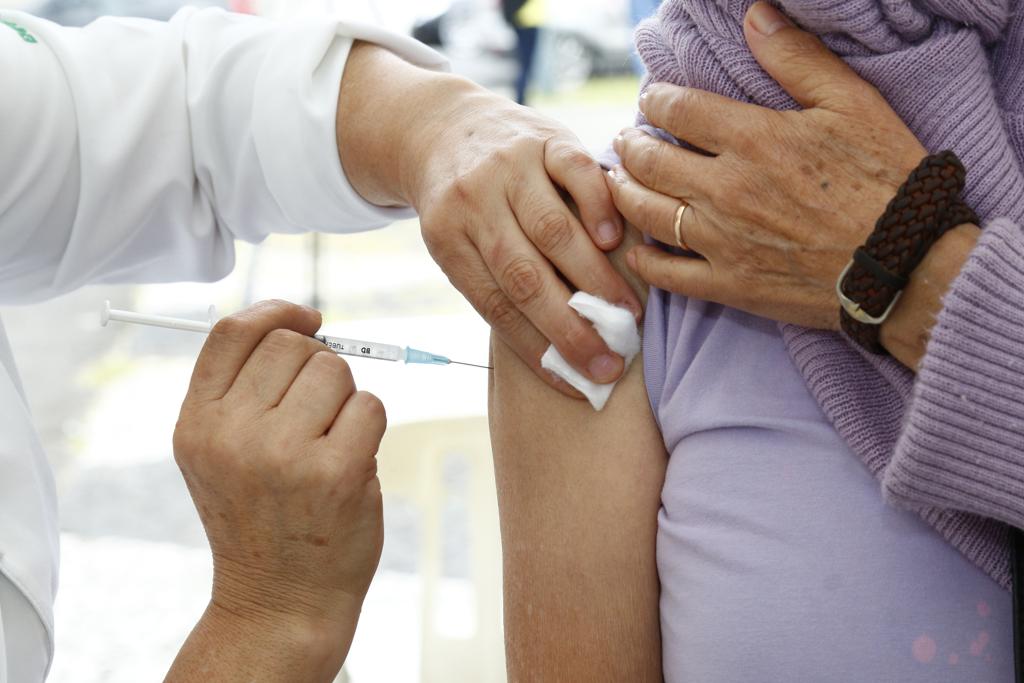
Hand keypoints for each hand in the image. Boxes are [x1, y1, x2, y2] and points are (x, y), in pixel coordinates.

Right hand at [168, 300, 384, 680]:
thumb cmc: (260, 517)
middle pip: (293, 345)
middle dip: (318, 365)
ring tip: (330, 443)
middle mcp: (232, 434)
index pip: (233, 332)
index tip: (309, 317)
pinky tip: (351, 462)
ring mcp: (284, 453)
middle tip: (318, 412)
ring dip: (345, 399)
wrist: (279, 600)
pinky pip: (370, 405)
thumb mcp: (218, 453)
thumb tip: (300, 322)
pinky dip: (370, 426)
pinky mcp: (336, 472)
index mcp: (197, 423)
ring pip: (336, 371)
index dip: (277, 310)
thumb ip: (241, 389)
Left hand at [337, 44, 641, 395]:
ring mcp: (508, 166)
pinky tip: (613, 241)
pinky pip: (575, 171)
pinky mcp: (542, 135)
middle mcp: (474, 202)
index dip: (537, 348)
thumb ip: (498, 284)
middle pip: (525, 275)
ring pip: (553, 229)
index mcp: (448, 240)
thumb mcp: (458, 243)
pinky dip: (597, 206)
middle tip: (609, 360)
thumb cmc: (462, 205)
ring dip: (593, 277)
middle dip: (570, 326)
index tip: (576, 383)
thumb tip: (558, 355)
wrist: (441, 126)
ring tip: (626, 315)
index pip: (496, 306)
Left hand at [609, 2, 929, 331]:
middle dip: (629, 144)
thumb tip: (756, 16)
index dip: (656, 100)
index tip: (652, 100)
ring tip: (619, 181)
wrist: (906, 264)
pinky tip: (636, 247)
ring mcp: (723, 240)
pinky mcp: (730, 285)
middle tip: (625, 140)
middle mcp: (726, 189)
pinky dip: (644, 258)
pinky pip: (669, 273)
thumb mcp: (852, 103)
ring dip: (624, 193)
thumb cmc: (886, 180)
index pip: (678, 110)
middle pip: (650, 161)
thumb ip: (797, 59)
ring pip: (648, 212)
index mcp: (753, 139)